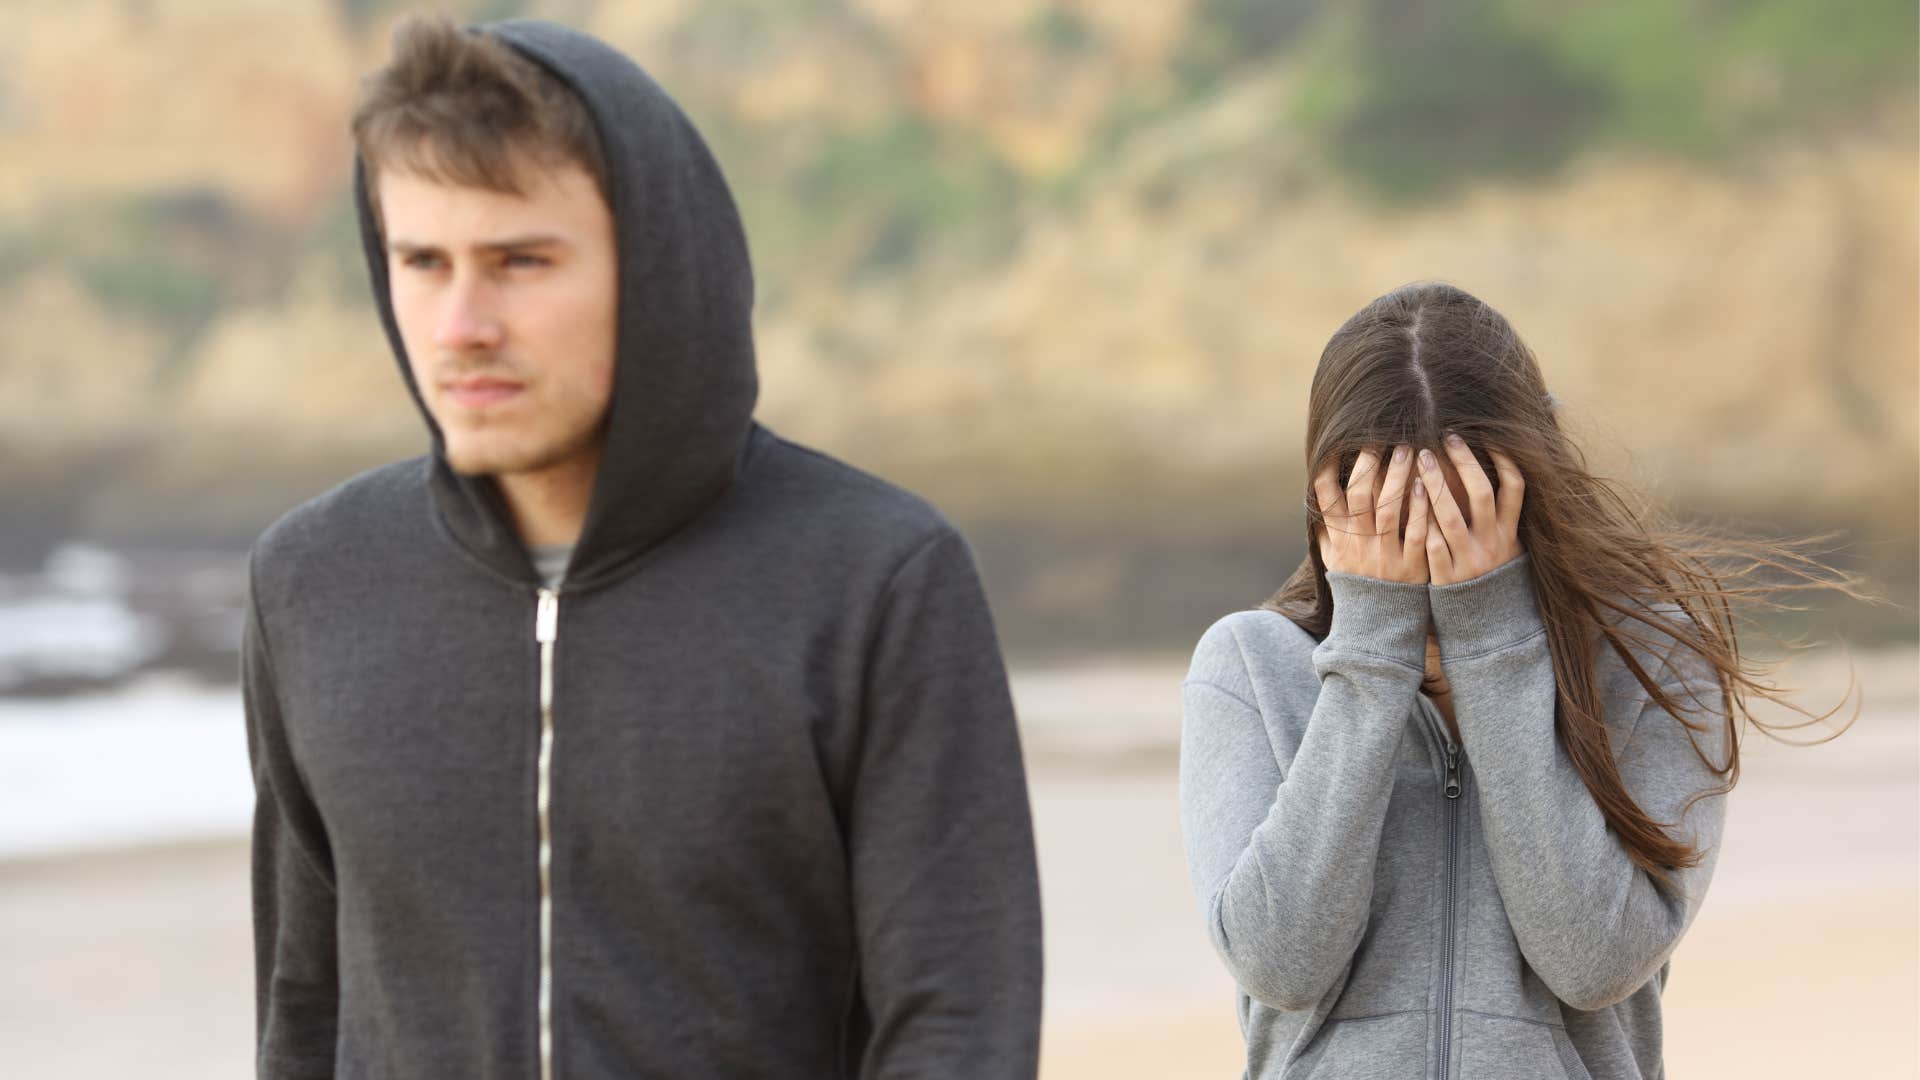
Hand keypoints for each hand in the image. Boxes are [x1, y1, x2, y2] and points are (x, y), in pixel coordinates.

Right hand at [1312, 445, 1429, 583]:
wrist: (1377, 624)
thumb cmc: (1355, 583)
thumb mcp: (1333, 557)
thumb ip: (1327, 528)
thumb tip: (1316, 495)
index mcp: (1339, 537)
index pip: (1326, 497)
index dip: (1329, 469)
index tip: (1338, 445)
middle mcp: (1359, 544)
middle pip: (1361, 496)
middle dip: (1370, 464)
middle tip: (1383, 439)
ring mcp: (1384, 554)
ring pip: (1389, 509)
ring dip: (1398, 477)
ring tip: (1409, 450)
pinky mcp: (1410, 566)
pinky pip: (1415, 533)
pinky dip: (1420, 509)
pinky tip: (1427, 485)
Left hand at [1417, 434, 1524, 584]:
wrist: (1486, 624)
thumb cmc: (1490, 573)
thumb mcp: (1505, 544)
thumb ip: (1499, 514)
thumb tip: (1493, 467)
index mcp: (1509, 533)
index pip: (1515, 488)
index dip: (1505, 460)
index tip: (1488, 436)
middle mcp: (1492, 544)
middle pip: (1481, 495)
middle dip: (1464, 463)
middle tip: (1447, 438)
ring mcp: (1469, 560)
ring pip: (1450, 517)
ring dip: (1435, 485)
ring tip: (1420, 459)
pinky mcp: (1446, 578)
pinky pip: (1431, 544)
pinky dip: (1420, 521)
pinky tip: (1406, 498)